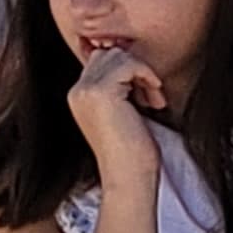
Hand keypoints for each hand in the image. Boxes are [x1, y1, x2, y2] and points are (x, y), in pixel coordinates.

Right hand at [68, 43, 165, 184]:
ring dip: (143, 73)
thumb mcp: (122, 113)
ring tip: (154, 99)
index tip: (145, 94)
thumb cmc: (132, 152)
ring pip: (119, 56)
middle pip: (109, 54)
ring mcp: (85, 91)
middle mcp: (77, 92)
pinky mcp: (100, 92)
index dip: (127, 71)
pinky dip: (147, 75)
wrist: (128, 178)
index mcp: (78, 97)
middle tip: (151, 95)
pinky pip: (128, 63)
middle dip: (135, 69)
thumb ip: (119, 89)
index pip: (102, 61)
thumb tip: (132, 62)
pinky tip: (155, 99)